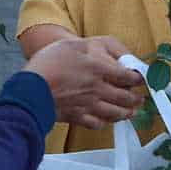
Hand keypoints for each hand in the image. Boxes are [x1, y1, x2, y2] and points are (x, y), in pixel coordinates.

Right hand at [28, 36, 143, 128]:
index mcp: (98, 69)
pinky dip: (105, 123)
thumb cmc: (49, 64)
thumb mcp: (70, 45)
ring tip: (131, 111)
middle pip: (125, 97)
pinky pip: (97, 124)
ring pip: (115, 113)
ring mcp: (88, 105)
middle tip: (140, 98)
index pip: (127, 76)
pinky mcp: (77, 117)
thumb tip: (103, 51)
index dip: (137, 79)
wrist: (30, 90)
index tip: (140, 79)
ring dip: (126, 113)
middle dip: (136, 98)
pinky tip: (106, 121)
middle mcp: (97, 89)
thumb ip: (89, 47)